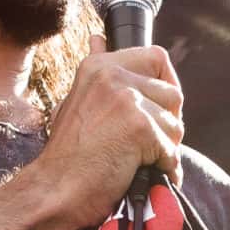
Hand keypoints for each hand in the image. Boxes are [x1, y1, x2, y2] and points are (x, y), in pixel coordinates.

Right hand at [33, 36, 184, 223]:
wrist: (54, 191)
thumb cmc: (68, 156)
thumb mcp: (77, 101)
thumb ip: (99, 72)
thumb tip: (99, 39)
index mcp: (100, 66)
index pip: (157, 57)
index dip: (166, 86)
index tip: (159, 110)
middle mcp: (113, 75)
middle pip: (173, 94)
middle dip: (167, 124)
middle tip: (143, 145)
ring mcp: (127, 99)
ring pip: (175, 124)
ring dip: (164, 149)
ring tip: (135, 161)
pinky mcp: (139, 127)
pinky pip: (171, 150)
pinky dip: (163, 168)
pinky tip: (139, 174)